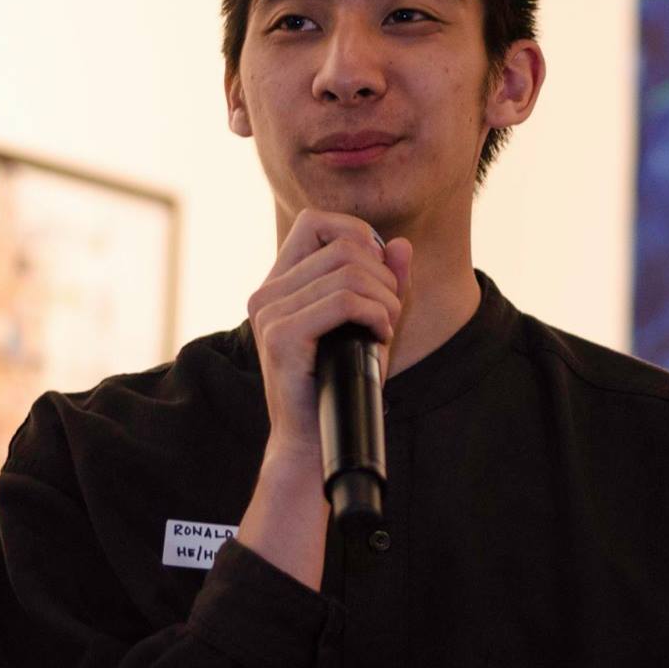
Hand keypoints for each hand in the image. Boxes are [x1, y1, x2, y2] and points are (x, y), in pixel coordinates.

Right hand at [238, 210, 411, 588]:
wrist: (314, 444)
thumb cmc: (342, 386)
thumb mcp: (371, 326)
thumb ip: (386, 285)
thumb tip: (401, 246)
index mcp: (279, 284)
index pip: (317, 222)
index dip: (359, 235)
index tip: (380, 275)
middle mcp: (267, 293)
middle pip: (343, 245)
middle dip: (384, 277)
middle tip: (389, 315)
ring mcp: (269, 313)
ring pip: (349, 272)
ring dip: (385, 300)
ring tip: (385, 329)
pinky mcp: (280, 336)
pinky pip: (345, 300)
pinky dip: (377, 315)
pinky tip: (379, 337)